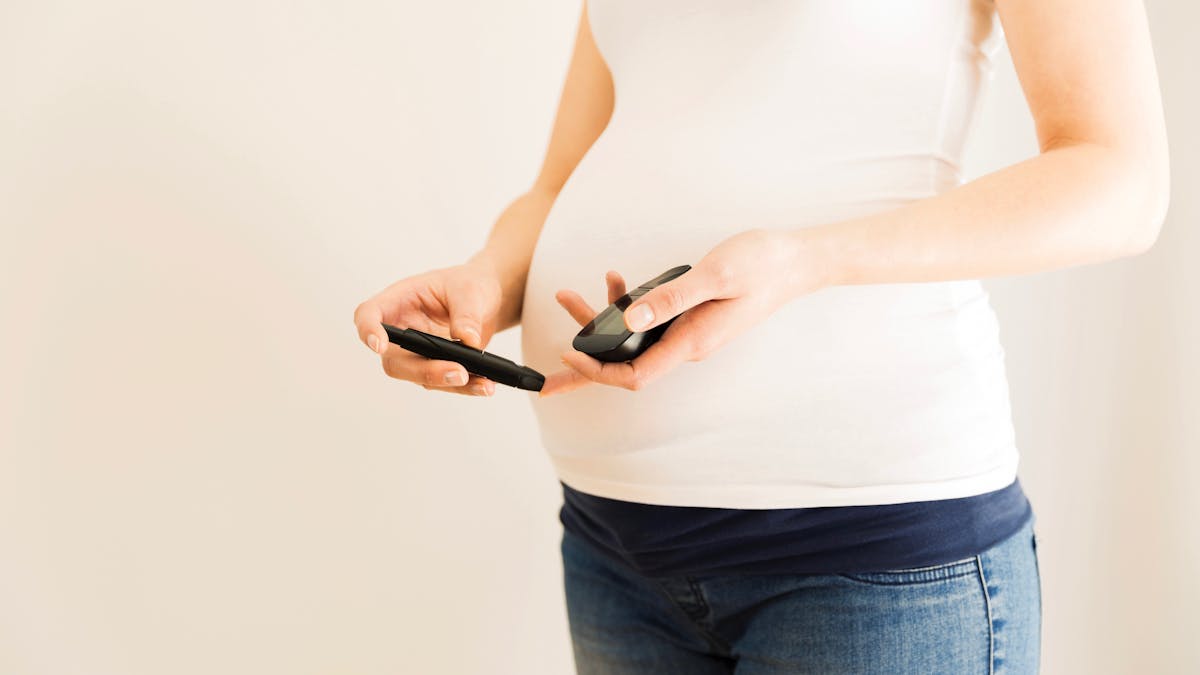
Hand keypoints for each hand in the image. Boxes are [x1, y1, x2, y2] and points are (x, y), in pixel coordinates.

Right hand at [353, 261, 502, 396]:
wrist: (486, 300)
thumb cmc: (468, 285)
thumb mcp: (470, 289)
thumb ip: (466, 313)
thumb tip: (467, 341)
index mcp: (398, 301)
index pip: (369, 315)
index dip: (368, 330)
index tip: (380, 345)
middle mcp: (401, 330)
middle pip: (394, 359)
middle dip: (423, 370)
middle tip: (458, 372)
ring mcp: (415, 353)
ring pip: (419, 377)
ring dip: (449, 383)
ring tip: (482, 383)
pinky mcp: (435, 367)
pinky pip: (444, 383)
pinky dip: (466, 387)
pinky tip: (485, 385)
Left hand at [539, 227, 825, 395]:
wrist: (796, 261)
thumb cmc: (762, 265)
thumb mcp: (716, 275)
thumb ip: (672, 298)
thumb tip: (629, 317)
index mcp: (692, 342)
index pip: (635, 375)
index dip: (598, 370)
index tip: (569, 353)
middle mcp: (687, 344)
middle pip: (626, 364)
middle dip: (586, 357)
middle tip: (548, 362)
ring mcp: (688, 333)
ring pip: (634, 340)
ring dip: (599, 323)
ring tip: (567, 298)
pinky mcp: (690, 318)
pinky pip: (649, 322)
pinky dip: (626, 305)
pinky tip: (615, 281)